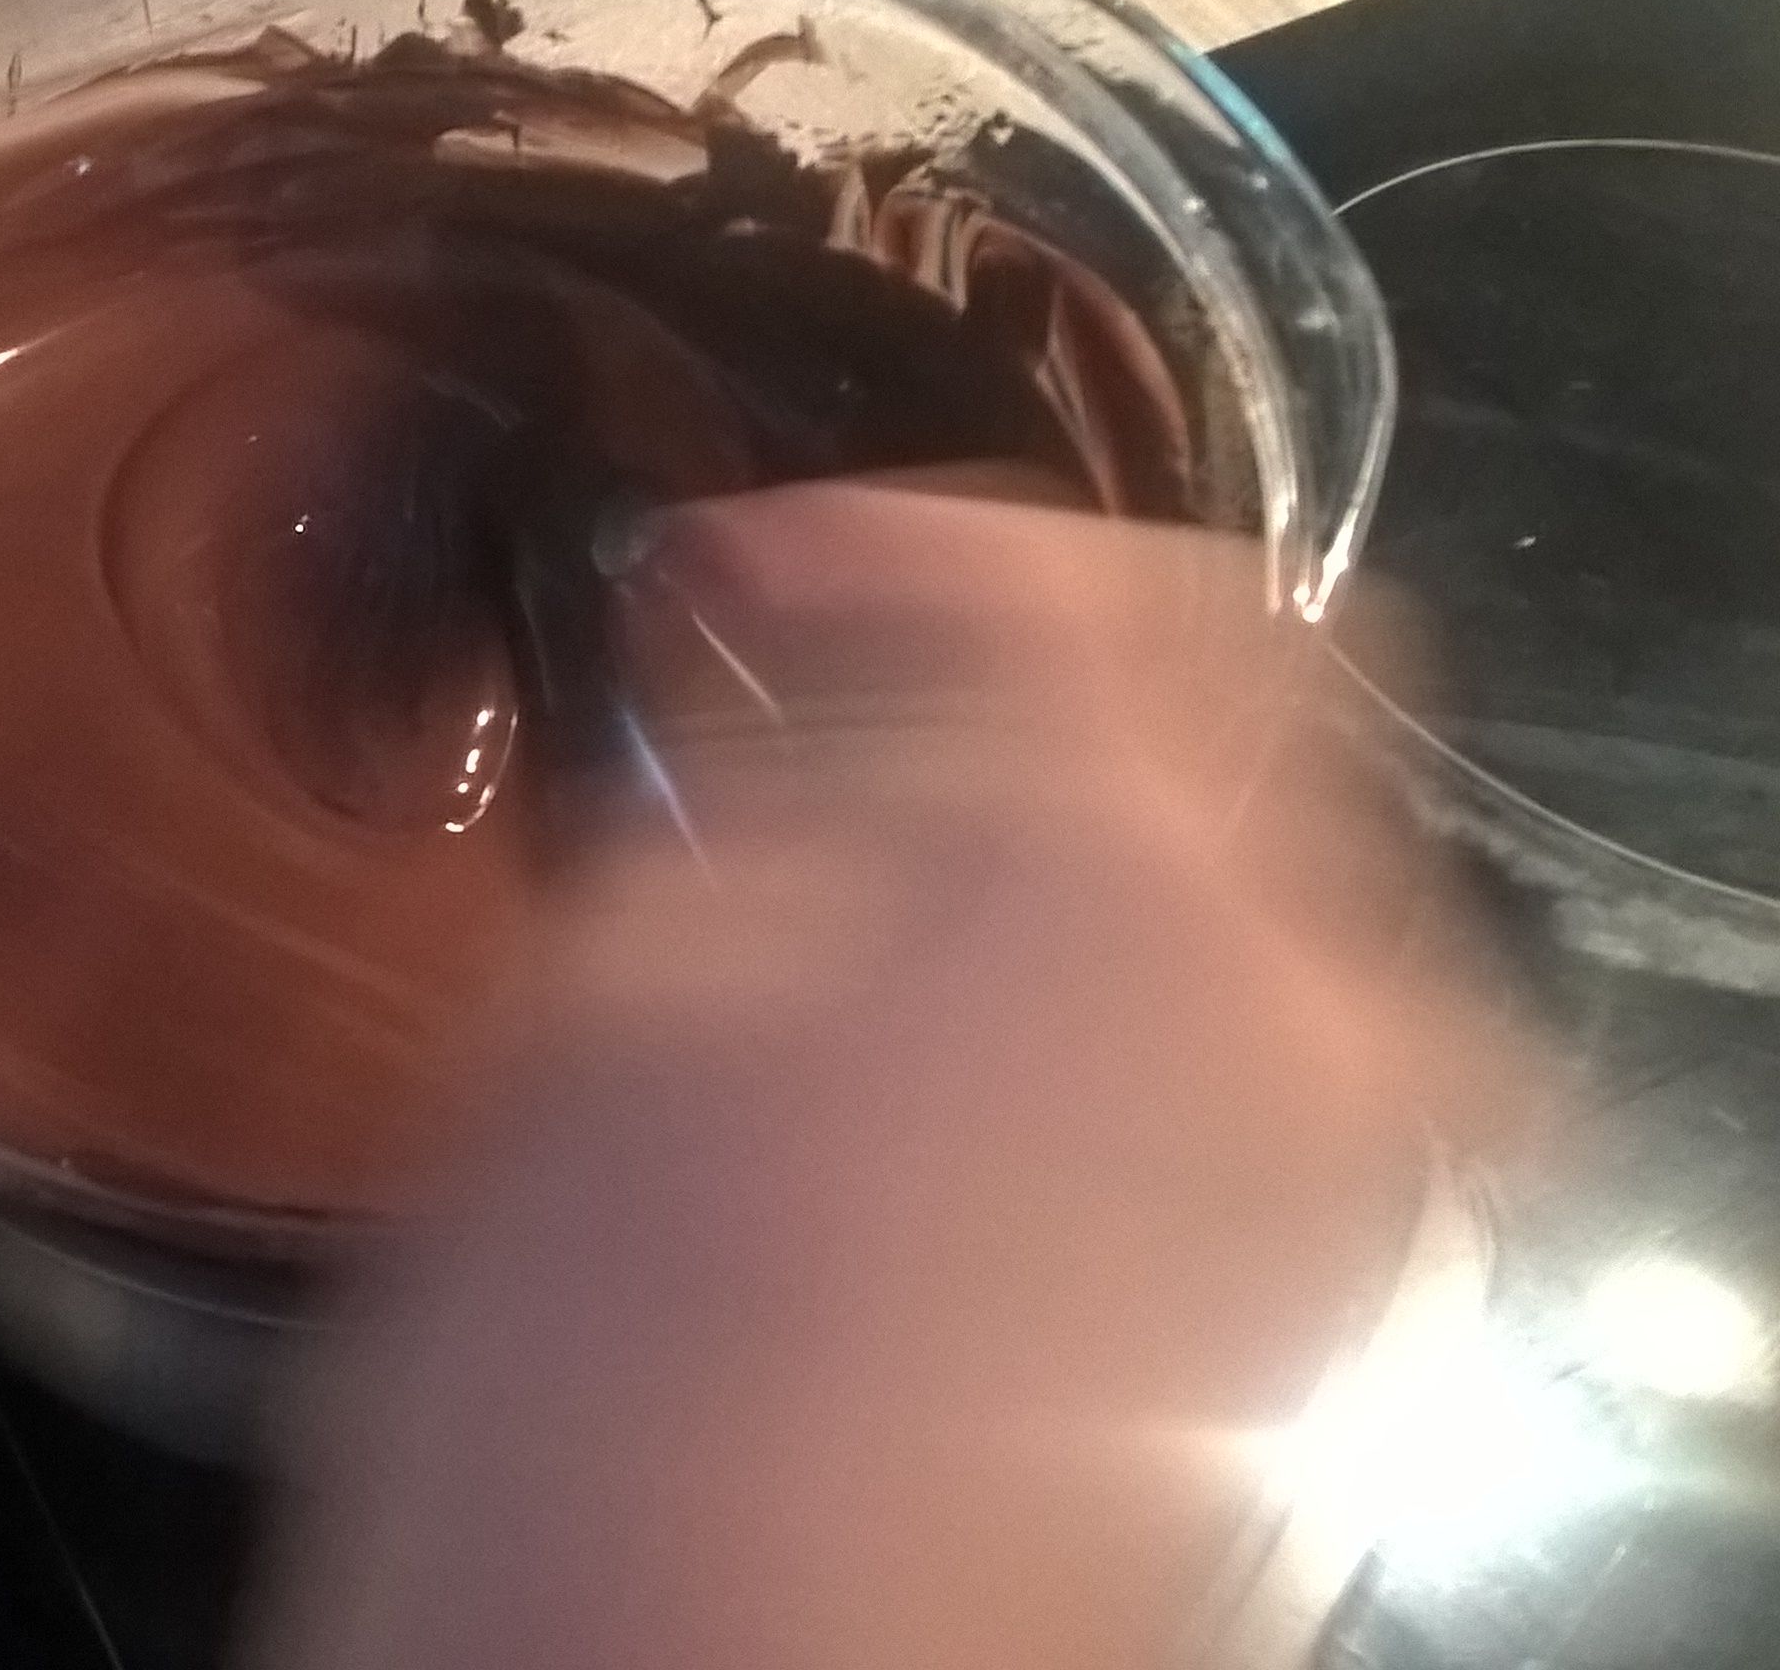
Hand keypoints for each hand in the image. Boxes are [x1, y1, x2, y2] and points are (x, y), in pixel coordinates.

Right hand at [264, 490, 1528, 1669]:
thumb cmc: (606, 1392)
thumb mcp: (589, 1029)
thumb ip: (735, 818)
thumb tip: (787, 727)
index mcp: (1113, 873)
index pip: (1056, 572)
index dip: (860, 538)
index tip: (706, 593)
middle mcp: (1310, 1002)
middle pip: (1241, 703)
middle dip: (1028, 672)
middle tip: (809, 715)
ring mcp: (1342, 1178)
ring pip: (1257, 892)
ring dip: (1070, 845)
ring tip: (846, 915)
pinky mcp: (1315, 1322)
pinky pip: (1251, 1066)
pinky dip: (1110, 1008)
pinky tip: (914, 1095)